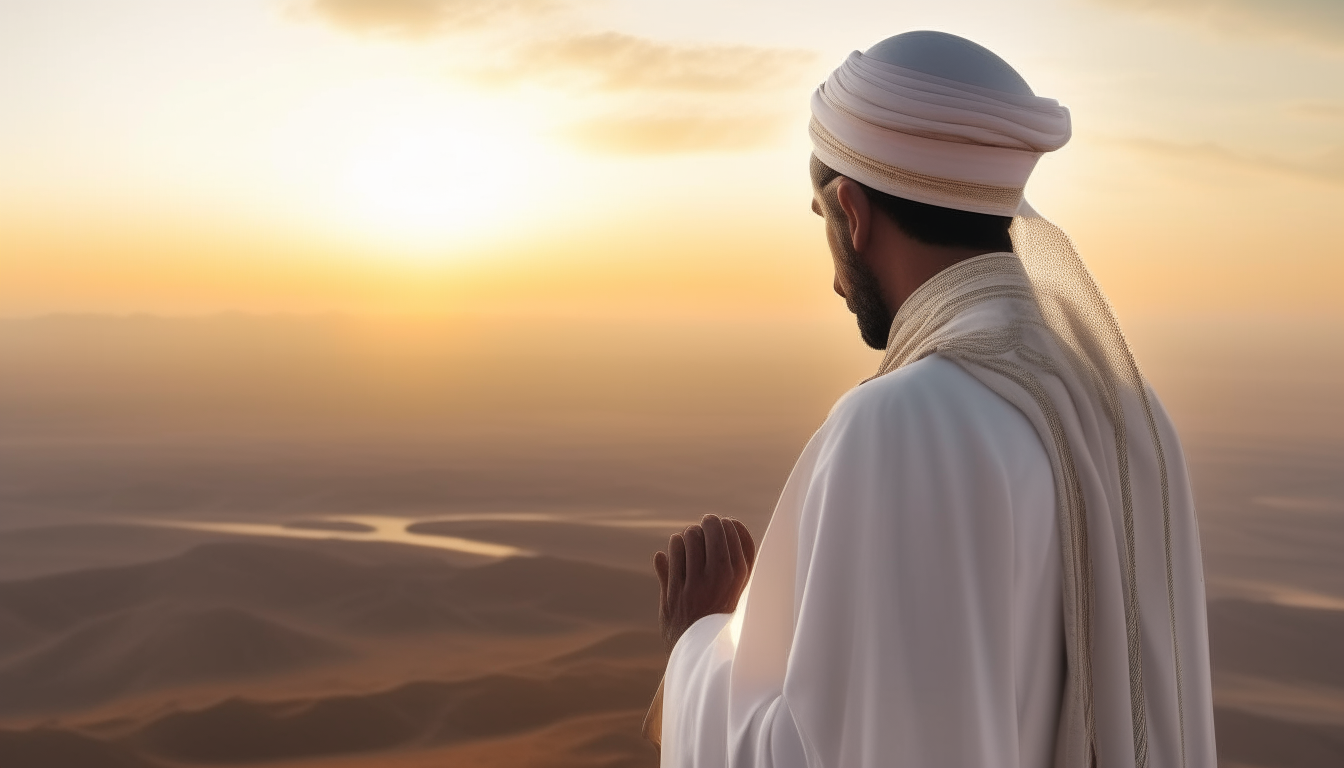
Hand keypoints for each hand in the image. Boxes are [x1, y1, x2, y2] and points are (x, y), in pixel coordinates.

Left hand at [653, 514, 755, 649]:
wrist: (700, 651)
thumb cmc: (723, 614)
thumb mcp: (740, 589)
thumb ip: (739, 557)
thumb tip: (731, 520)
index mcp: (740, 576)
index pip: (733, 529)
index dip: (724, 524)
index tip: (721, 529)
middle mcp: (719, 578)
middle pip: (711, 527)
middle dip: (706, 524)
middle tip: (703, 530)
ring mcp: (695, 585)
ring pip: (688, 536)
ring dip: (687, 536)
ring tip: (690, 544)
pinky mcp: (674, 591)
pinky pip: (672, 551)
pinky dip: (674, 547)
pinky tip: (677, 553)